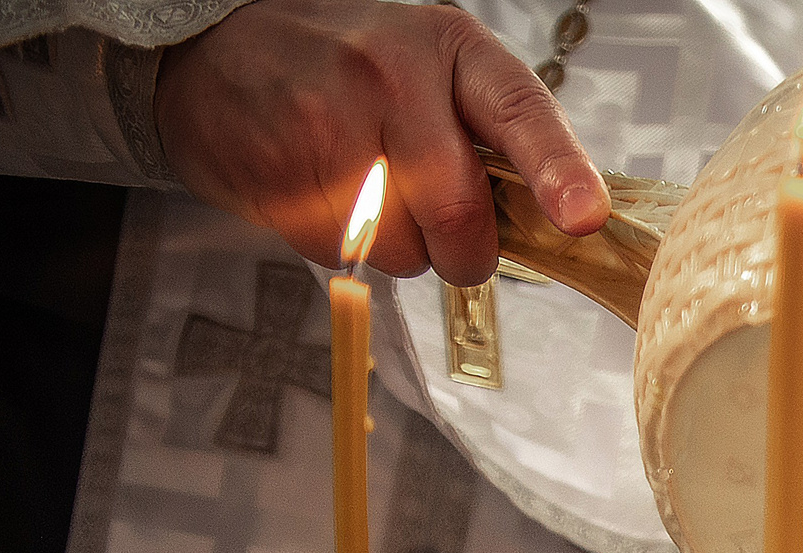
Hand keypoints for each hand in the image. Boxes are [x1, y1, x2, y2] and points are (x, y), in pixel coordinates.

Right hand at [157, 0, 607, 281]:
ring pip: (401, 248)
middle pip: (457, 211)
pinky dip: (344, 246)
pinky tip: (322, 193)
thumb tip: (553, 223)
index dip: (558, 170)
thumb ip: (491, 137)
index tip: (583, 218)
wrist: (220, 50)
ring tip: (369, 194)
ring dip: (399, 250)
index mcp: (450, 47)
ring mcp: (328, 121)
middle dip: (464, 251)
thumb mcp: (432, 70)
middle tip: (451, 240)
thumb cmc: (350, 69)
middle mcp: (391, 73)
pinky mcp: (279, 170)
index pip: (519, 112)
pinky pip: (343, 255)